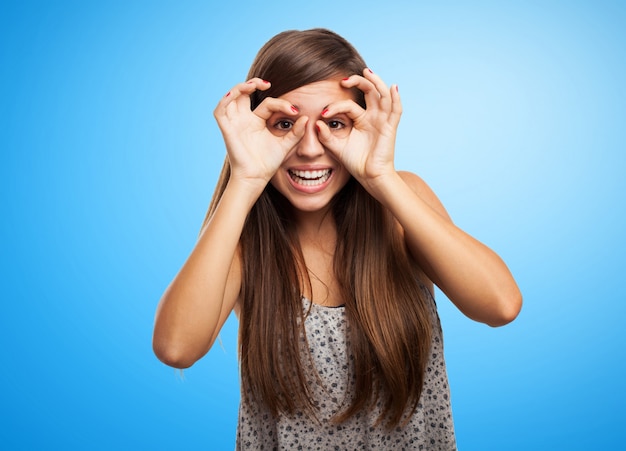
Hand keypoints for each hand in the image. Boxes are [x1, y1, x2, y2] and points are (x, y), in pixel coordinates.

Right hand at [213, 78, 307, 188]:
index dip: (281, 104)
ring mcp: (235, 123)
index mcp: (257, 121)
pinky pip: (220, 110)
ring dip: (240, 87)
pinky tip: (236, 94)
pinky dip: (226, 99)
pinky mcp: (227, 130)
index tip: (294, 111)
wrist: (256, 178)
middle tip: (267, 84)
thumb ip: (296, 132)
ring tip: (254, 85)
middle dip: (253, 83)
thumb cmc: (268, 164)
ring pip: (231, 97)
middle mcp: (244, 120)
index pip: (268, 104)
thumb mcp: (285, 145)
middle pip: (244, 93)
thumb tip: (306, 118)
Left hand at [316, 69, 401, 188]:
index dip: (336, 106)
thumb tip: (315, 122)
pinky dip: (396, 98)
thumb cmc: (356, 163)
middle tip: (344, 79)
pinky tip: (393, 87)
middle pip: (369, 91)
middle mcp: (373, 116)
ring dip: (376, 82)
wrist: (370, 177)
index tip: (323, 113)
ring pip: (382, 95)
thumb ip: (325, 136)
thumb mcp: (337, 147)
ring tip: (367, 72)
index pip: (349, 105)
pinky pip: (396, 110)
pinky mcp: (391, 127)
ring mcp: (383, 120)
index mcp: (361, 119)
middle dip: (358, 82)